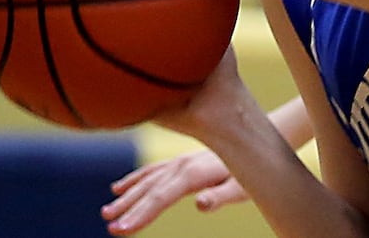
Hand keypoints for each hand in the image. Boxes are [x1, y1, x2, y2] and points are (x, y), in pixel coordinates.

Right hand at [102, 148, 247, 235]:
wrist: (261, 139)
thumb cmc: (255, 169)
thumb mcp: (242, 186)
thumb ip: (221, 196)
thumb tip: (200, 204)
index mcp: (194, 173)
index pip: (161, 197)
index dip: (140, 215)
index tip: (121, 230)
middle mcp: (183, 165)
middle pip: (150, 190)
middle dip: (128, 209)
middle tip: (110, 227)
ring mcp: (180, 162)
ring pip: (147, 180)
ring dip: (127, 196)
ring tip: (107, 212)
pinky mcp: (181, 161)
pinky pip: (152, 171)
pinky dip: (135, 179)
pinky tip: (118, 189)